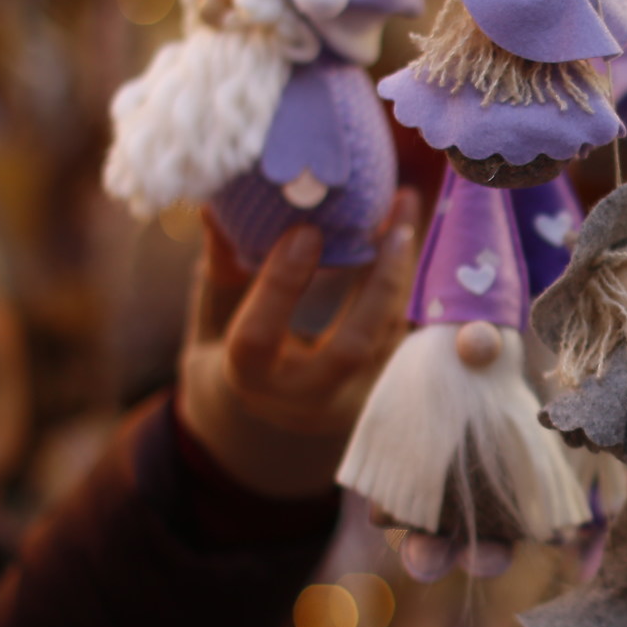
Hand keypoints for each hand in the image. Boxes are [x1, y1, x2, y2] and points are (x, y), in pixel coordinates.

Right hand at [177, 194, 418, 498]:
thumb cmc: (236, 352)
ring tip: (406, 212)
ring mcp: (352, 402)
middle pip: (350, 347)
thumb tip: (217, 206)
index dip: (281, 283)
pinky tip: (409, 239)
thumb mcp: (216, 316)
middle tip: (393, 223)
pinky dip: (411, 287)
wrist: (268, 419)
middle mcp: (304, 400)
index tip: (305, 230)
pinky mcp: (386, 393)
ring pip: (390, 340)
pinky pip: (405, 337)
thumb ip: (222, 269)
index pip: (261, 337)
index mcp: (249, 380)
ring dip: (404, 274)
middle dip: (378, 283)